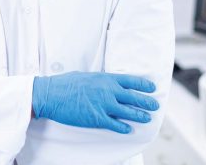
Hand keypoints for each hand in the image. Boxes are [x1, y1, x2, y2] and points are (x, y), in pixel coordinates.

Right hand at [32, 72, 158, 133]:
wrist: (50, 94)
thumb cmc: (64, 84)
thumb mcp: (85, 76)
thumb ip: (99, 80)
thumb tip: (106, 83)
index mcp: (105, 78)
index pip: (131, 80)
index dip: (143, 84)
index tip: (151, 87)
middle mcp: (108, 91)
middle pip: (134, 97)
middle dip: (147, 102)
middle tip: (155, 105)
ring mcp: (103, 105)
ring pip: (128, 112)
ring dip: (140, 115)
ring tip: (147, 118)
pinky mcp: (96, 118)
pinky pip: (115, 124)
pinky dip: (124, 128)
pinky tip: (129, 129)